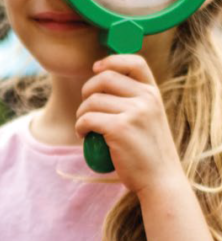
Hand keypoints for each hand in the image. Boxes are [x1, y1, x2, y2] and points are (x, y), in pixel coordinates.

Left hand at [75, 54, 184, 193]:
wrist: (160, 179)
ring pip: (91, 101)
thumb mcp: (148, 117)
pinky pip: (87, 118)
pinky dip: (80, 127)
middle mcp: (147, 99)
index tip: (96, 69)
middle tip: (86, 109)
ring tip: (86, 127)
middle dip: (87, 91)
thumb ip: (133, 99)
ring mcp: (135, 112)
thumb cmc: (147, 150)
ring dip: (81, 113)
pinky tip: (84, 135)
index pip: (134, 62)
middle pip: (104, 78)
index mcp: (153, 93)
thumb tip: (100, 77)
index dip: (111, 61)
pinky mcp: (120, 128)